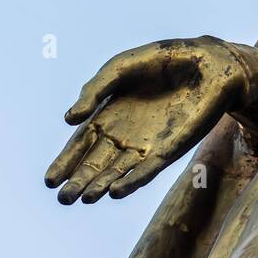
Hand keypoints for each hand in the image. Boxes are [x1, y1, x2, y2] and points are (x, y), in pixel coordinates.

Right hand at [44, 36, 247, 204]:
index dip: (65, 163)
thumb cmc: (162, 60)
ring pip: (119, 171)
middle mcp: (125, 135)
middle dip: (79, 181)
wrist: (208, 61)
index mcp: (108, 116)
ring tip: (86, 198)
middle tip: (63, 197)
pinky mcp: (171, 148)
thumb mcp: (120, 68)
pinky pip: (148, 169)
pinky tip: (116, 192)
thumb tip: (68, 120)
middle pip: (96, 163)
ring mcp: (147, 144)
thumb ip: (93, 90)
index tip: (49, 180)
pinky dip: (132, 181)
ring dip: (102, 185)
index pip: (81, 145)